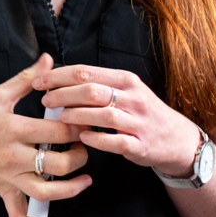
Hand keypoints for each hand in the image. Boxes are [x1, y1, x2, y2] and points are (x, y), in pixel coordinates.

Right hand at [0, 54, 91, 216]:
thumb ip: (27, 79)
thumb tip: (49, 59)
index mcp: (14, 128)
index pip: (58, 132)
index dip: (79, 127)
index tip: (87, 121)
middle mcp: (13, 156)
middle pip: (59, 164)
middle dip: (80, 156)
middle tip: (86, 146)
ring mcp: (8, 178)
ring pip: (47, 193)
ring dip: (72, 189)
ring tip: (85, 179)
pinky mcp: (3, 193)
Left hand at [33, 65, 202, 176]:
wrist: (176, 139)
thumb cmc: (141, 112)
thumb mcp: (125, 90)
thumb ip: (96, 84)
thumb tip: (58, 79)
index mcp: (125, 80)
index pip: (86, 72)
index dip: (58, 76)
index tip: (39, 81)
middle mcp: (133, 97)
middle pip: (92, 90)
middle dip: (63, 94)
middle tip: (45, 100)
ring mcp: (138, 121)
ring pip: (104, 114)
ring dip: (78, 115)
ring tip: (60, 117)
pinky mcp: (141, 144)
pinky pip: (116, 141)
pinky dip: (97, 139)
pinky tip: (82, 137)